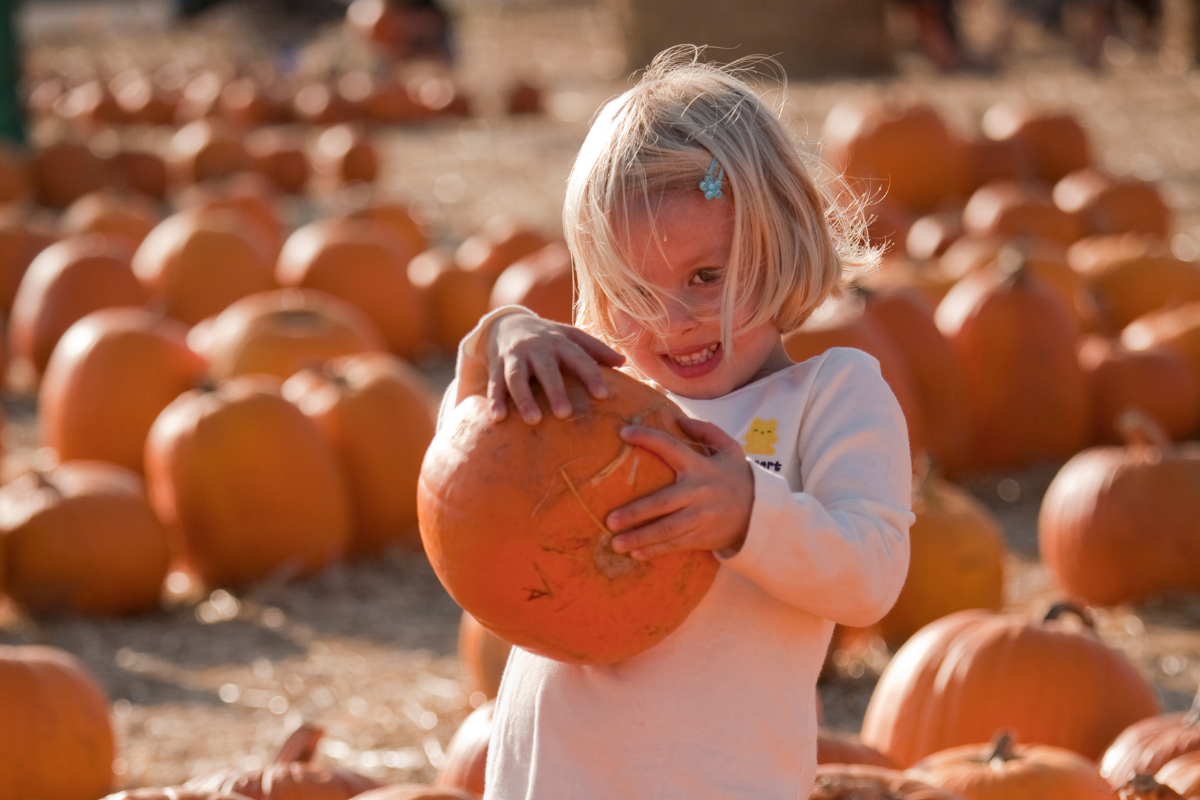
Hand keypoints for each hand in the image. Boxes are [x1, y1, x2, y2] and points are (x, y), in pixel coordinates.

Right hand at [487, 313, 624, 423]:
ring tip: (534, 420)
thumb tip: (623, 363)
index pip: (578, 358)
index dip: (591, 375)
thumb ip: (595, 349)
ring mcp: (515, 357)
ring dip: (524, 398)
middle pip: (546, 369)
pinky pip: (495, 384)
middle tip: (565, 414)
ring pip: (517, 377)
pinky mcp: (496, 367)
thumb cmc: (547, 336)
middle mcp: (537, 348)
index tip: (603, 395)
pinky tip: (498, 417)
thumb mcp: (570, 336)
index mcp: (559, 342)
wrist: (507, 323)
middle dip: (555, 391)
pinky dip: (495, 400)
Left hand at [606, 416, 753, 559]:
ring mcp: (701, 517)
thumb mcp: (730, 449)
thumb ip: (707, 431)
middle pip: (662, 503)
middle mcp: (699, 492)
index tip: (624, 432)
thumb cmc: (737, 477)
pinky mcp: (703, 537)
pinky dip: (654, 551)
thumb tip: (679, 419)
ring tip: (615, 543)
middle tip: (609, 519)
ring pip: (666, 530)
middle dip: (634, 512)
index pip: (671, 447)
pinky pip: (675, 545)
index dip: (648, 438)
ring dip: (639, 538)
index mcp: (701, 466)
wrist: (761, 513)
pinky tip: (635, 553)